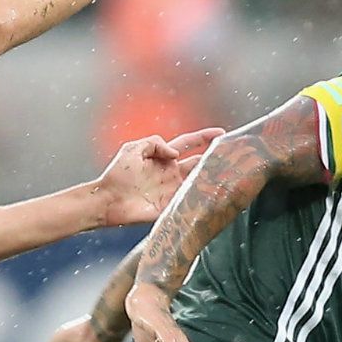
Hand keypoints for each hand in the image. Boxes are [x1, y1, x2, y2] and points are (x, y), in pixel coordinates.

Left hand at [94, 127, 223, 226]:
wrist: (107, 200)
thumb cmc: (116, 175)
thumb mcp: (133, 148)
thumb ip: (155, 142)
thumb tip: (175, 153)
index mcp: (164, 159)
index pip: (189, 145)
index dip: (204, 138)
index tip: (221, 134)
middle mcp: (172, 174)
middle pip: (199, 164)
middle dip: (216, 160)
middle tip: (234, 157)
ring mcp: (173, 191)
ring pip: (199, 184)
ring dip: (213, 180)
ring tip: (231, 176)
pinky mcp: (171, 208)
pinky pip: (190, 204)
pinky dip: (202, 201)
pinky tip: (215, 198)